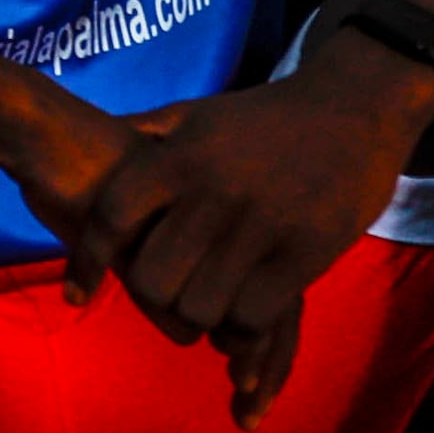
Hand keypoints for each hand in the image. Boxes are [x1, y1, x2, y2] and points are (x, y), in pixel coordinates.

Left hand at [57, 37, 433, 422]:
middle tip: (169, 296)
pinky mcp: (307, 251)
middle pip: (151, 279)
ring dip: (201, 317)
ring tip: (210, 305)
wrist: (355, 108)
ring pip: (200, 307)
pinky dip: (242, 324)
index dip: (89, 261)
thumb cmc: (264, 119)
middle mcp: (215, 189)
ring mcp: (263, 223)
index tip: (78, 295)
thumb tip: (91, 144)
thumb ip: (143, 134)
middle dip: (155, 298)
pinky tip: (246, 309)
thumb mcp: (197, 115)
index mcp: (180, 156)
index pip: (111, 218)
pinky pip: (252, 315)